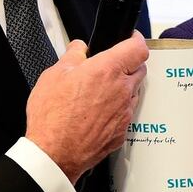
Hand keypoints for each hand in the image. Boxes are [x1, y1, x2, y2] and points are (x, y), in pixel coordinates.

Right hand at [25, 32, 148, 182]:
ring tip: (100, 91)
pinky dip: (118, 108)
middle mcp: (122, 90)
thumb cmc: (53, 117)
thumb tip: (79, 48)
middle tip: (111, 65)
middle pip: (139, 68)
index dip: (136, 39)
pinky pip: (127, 112)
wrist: (55, 153)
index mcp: (107, 70)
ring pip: (134, 91)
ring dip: (124, 86)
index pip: (138, 48)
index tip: (131, 38)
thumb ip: (72, 56)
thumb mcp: (54, 75)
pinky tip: (99, 111)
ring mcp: (125, 111)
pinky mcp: (122, 130)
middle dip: (129, 63)